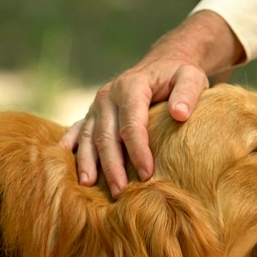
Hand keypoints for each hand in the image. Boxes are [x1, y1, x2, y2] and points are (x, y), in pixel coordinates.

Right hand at [59, 59, 207, 197]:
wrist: (162, 64)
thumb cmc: (178, 75)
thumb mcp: (191, 77)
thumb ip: (187, 93)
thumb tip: (179, 114)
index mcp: (131, 87)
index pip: (131, 125)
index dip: (138, 151)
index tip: (147, 174)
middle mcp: (108, 96)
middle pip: (106, 136)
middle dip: (112, 166)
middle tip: (120, 192)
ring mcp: (97, 105)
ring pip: (89, 137)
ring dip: (88, 162)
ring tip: (89, 186)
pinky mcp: (93, 113)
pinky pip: (79, 130)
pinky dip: (72, 146)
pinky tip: (65, 162)